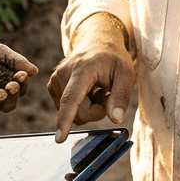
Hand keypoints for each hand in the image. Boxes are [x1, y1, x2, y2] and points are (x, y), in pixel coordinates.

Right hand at [48, 12, 135, 141]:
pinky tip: (86, 89)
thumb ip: (121, 96)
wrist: (97, 43)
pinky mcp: (53, 85)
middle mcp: (63, 74)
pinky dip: (80, 103)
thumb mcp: (127, 74)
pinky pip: (67, 108)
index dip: (65, 120)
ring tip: (95, 88)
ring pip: (72, 113)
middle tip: (105, 94)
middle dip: (96, 111)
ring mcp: (55, 80)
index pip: (72, 99)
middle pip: (78, 113)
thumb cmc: (114, 58)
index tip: (59, 137)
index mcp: (82, 70)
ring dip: (88, 107)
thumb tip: (115, 119)